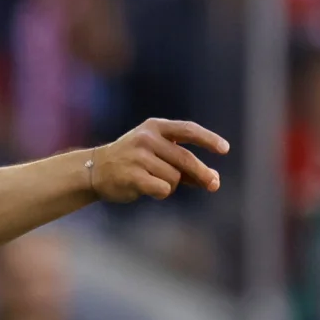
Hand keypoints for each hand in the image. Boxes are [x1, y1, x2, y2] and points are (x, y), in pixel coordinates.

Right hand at [89, 118, 229, 202]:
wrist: (95, 169)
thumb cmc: (133, 161)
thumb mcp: (156, 154)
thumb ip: (183, 164)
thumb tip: (213, 180)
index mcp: (154, 127)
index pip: (188, 130)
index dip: (208, 139)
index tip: (224, 149)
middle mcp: (146, 139)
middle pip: (185, 159)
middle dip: (202, 173)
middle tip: (214, 184)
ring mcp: (138, 157)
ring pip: (174, 177)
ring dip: (171, 184)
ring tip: (153, 181)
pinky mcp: (132, 176)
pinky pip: (163, 188)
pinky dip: (161, 193)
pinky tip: (148, 189)